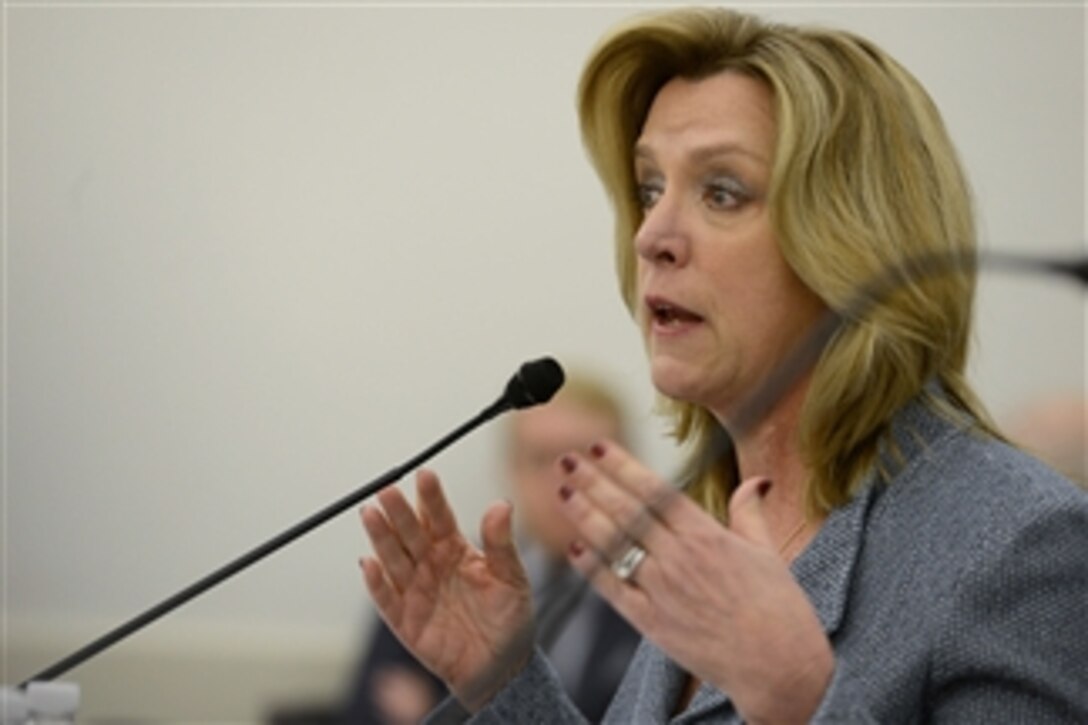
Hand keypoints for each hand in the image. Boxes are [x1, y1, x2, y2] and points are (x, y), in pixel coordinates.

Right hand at [359, 469, 534, 710]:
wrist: (502, 668)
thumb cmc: (509, 620)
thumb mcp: (513, 578)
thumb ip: (502, 543)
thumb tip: (501, 504)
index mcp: (456, 549)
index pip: (440, 517)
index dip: (431, 497)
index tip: (425, 475)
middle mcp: (431, 565)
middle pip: (411, 532)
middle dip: (399, 510)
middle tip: (388, 489)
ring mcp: (416, 591)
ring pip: (393, 558)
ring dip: (381, 537)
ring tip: (371, 513)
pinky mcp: (405, 620)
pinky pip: (387, 599)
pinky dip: (377, 582)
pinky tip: (370, 563)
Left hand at [557, 442, 833, 723]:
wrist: (780, 669)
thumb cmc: (780, 610)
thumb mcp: (767, 552)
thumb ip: (749, 513)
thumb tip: (757, 480)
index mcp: (708, 536)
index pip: (655, 491)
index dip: (623, 466)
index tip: (599, 446)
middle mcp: (680, 559)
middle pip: (627, 512)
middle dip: (593, 482)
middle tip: (567, 460)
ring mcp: (663, 591)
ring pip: (614, 546)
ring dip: (585, 516)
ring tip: (562, 492)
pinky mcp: (653, 624)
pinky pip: (614, 590)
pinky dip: (591, 568)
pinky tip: (574, 548)